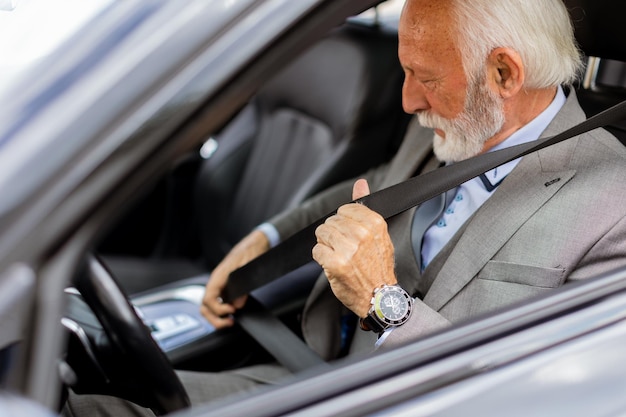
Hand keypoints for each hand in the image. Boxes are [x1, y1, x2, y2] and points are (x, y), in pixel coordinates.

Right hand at [200, 229, 269, 327]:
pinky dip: (221, 311)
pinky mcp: (225, 286)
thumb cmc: (252, 251)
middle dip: (215, 318)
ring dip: (216, 317)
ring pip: (208, 306)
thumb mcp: (250, 267)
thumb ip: (243, 286)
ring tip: (230, 321)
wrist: (256, 243)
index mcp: (219, 275)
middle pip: (204, 306)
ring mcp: (219, 284)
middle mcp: (216, 281)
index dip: (218, 309)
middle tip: (230, 322)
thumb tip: (237, 303)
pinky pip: (217, 302)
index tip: (232, 312)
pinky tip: (232, 312)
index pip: (209, 298)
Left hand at [312, 179, 397, 316]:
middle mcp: (362, 234)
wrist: (381, 298)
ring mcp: (348, 249)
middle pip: (331, 222)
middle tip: (345, 250)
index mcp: (375, 224)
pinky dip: (321, 258)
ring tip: (339, 256)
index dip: (344, 223)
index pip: (346, 209)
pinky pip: (317, 250)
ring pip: (322, 234)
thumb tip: (360, 184)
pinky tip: (334, 265)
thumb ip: (365, 207)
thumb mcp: (378, 234)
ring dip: (327, 245)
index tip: (351, 235)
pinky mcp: (335, 264)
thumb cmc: (379, 267)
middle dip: (334, 235)